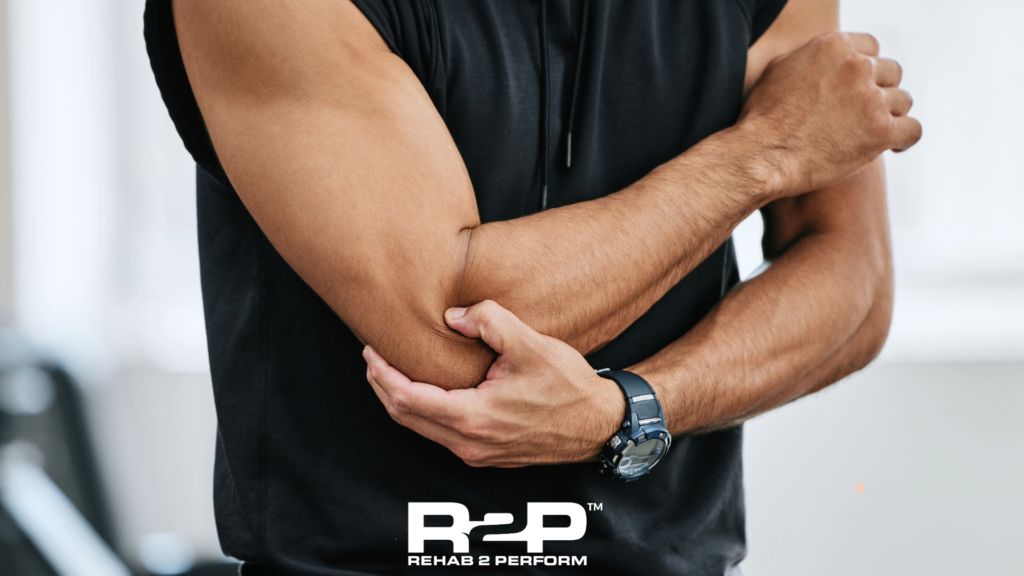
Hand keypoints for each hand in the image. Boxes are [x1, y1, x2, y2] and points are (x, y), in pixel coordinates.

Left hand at [363, 300, 624, 466]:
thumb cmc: (569, 387)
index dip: (383, 374)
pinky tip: (423, 390)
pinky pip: (438, 434)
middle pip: (405, 418)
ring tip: (389, 371)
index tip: (371, 351)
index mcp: (474, 417)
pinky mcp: (485, 454)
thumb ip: (489, 322)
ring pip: (420, 429)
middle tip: (371, 358)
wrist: (598, 425)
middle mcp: (469, 443)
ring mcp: (476, 454)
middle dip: (381, 386)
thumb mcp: (531, 344)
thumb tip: (452, 315)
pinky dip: (421, 411)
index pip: (408, 399)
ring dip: (399, 400)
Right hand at [741, 32, 921, 196]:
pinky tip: (894, 146)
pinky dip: (904, 139)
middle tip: (864, 113)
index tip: (860, 87)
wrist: (761, 155)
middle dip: (880, 92)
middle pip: (891, 72)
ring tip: (871, 132)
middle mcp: (856, 67)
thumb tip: (824, 61)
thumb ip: (810, 59)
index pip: (871, 48)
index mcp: (833, 47)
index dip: (867, 69)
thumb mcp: (779, 70)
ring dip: (890, 116)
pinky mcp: (881, 132)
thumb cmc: (762, 118)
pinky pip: (912, 129)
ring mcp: (871, 99)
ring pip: (903, 101)